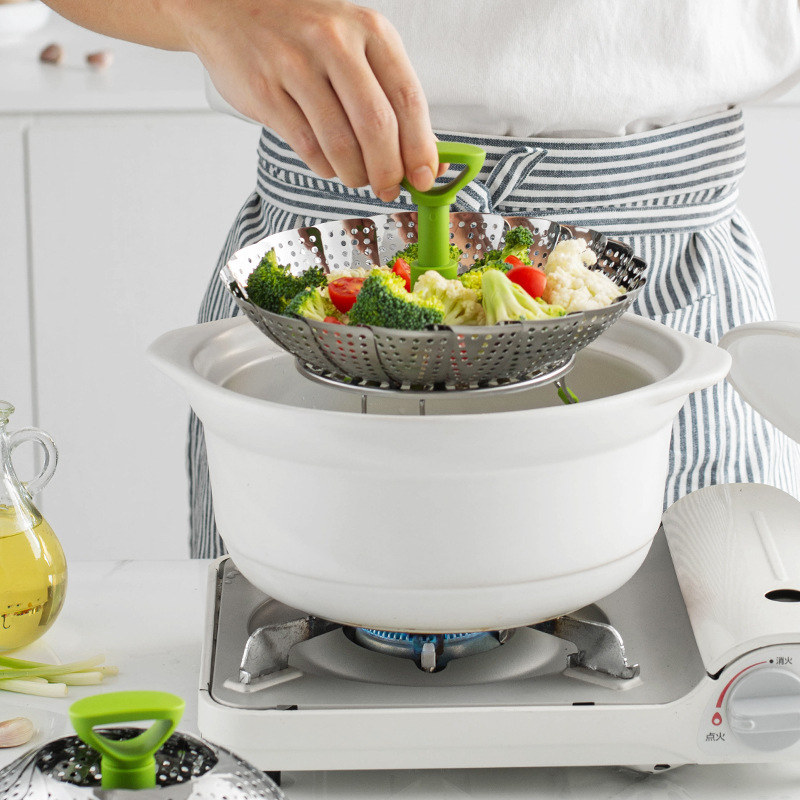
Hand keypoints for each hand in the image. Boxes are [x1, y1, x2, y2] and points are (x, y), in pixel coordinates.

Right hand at [182, 0, 439, 201]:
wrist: (230, 7)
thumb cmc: (305, 36)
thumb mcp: (357, 48)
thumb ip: (390, 98)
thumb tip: (427, 160)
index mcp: (370, 31)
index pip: (408, 98)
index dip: (420, 148)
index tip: (425, 179)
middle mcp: (334, 42)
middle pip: (376, 125)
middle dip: (388, 171)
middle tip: (388, 190)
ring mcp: (295, 64)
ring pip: (340, 143)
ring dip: (354, 174)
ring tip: (357, 178)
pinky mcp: (265, 90)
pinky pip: (307, 146)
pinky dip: (324, 167)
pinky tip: (328, 163)